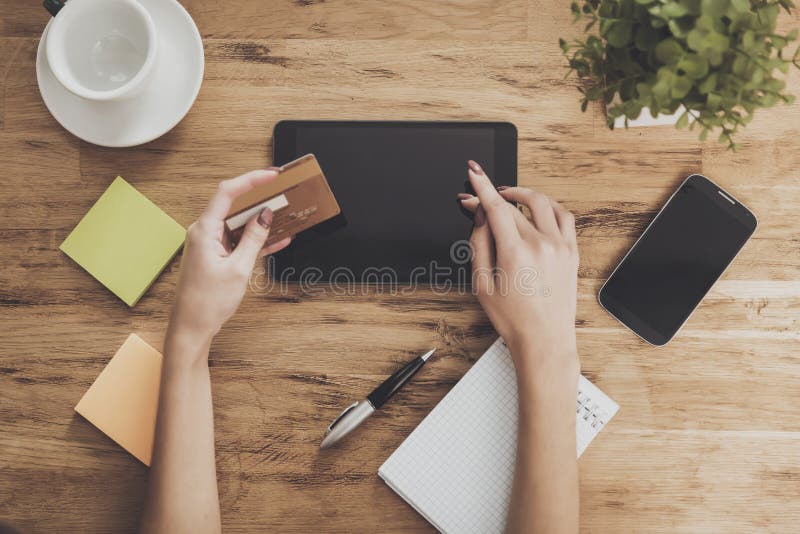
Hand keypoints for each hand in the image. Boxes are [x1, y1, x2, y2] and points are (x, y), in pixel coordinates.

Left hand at [169, 170, 291, 349]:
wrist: (191, 327)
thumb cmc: (206, 303)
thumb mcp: (238, 269)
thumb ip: (253, 239)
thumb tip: (265, 215)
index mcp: (204, 230)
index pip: (227, 192)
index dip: (251, 180)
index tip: (272, 175)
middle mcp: (203, 232)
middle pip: (233, 204)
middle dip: (259, 197)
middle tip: (282, 191)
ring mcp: (209, 243)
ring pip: (238, 222)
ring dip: (260, 219)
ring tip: (285, 214)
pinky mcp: (215, 254)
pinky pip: (238, 240)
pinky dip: (256, 239)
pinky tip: (278, 238)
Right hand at [459, 160, 578, 386]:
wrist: (544, 339)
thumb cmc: (513, 318)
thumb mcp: (482, 284)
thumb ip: (479, 244)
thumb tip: (480, 216)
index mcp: (516, 252)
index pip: (496, 206)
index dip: (481, 186)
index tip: (474, 171)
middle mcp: (541, 244)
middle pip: (513, 206)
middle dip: (492, 196)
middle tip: (477, 199)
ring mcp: (560, 246)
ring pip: (541, 203)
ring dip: (522, 194)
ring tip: (509, 196)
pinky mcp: (572, 251)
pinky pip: (564, 215)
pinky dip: (548, 206)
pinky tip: (537, 209)